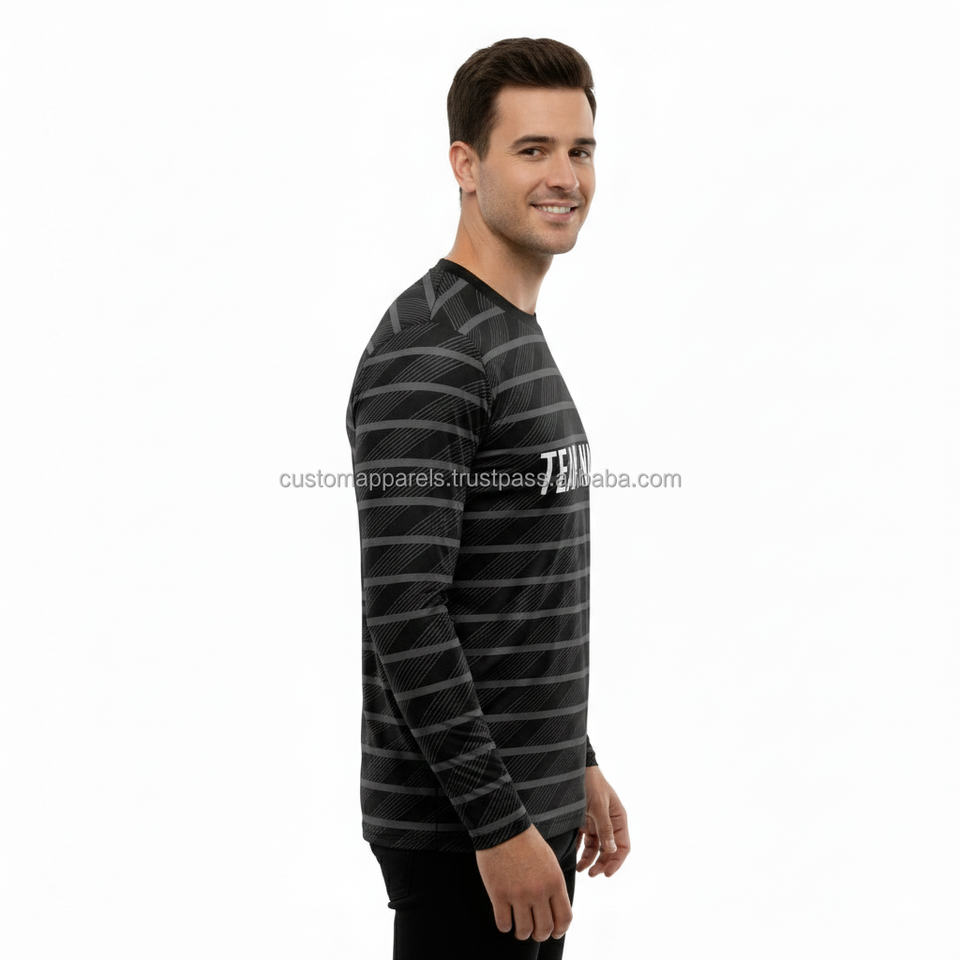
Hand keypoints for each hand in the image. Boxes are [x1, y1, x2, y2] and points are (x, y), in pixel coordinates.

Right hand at [475, 824, 572, 941]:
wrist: (503, 826)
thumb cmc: (526, 841)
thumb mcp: (550, 861)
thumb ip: (554, 885)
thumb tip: (555, 908)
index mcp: (555, 881)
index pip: (564, 918)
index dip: (559, 930)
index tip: (554, 931)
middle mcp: (539, 891)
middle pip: (544, 929)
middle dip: (540, 934)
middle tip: (534, 931)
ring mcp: (518, 894)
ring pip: (524, 931)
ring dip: (522, 933)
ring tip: (519, 927)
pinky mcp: (498, 894)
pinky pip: (503, 924)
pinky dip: (505, 925)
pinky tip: (505, 917)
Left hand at [576, 766, 629, 877]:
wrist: (573, 768)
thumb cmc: (591, 783)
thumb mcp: (599, 806)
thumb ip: (605, 828)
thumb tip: (612, 850)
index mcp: (618, 819)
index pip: (623, 846)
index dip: (616, 862)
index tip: (606, 874)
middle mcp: (608, 822)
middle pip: (609, 850)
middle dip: (601, 863)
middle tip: (591, 874)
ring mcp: (595, 822)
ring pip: (595, 847)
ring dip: (589, 859)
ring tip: (580, 869)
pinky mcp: (583, 820)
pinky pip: (582, 839)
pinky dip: (578, 849)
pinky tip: (572, 856)